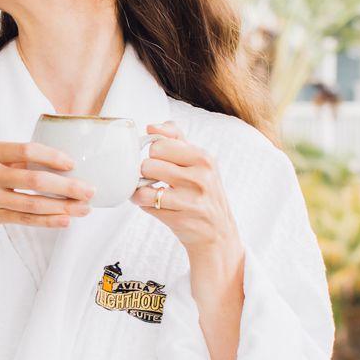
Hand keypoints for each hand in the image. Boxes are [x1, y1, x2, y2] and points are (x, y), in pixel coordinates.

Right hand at [0, 142, 92, 236]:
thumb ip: (9, 158)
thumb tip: (48, 158)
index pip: (26, 150)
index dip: (52, 156)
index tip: (72, 162)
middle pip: (35, 179)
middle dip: (66, 185)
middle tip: (89, 189)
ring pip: (33, 203)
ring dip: (62, 206)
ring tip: (83, 209)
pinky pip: (23, 219)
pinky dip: (46, 221)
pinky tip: (64, 221)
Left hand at [133, 123, 237, 254]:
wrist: (218, 233)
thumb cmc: (203, 192)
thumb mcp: (199, 162)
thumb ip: (176, 139)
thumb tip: (152, 127)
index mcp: (203, 158)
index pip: (159, 144)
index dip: (155, 153)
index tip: (161, 161)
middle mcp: (200, 177)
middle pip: (148, 163)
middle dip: (147, 172)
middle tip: (156, 179)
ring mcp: (190, 200)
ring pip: (143, 185)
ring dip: (141, 189)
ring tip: (150, 191)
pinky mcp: (179, 218)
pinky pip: (146, 204)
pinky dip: (143, 203)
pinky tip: (152, 204)